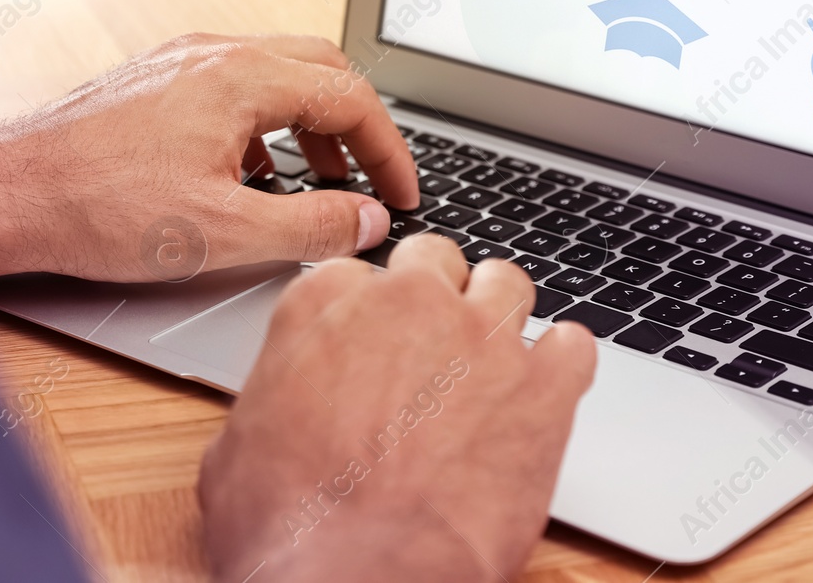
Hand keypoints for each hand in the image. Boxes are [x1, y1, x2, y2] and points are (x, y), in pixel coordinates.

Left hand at [0, 33, 418, 281]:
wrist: (8, 192)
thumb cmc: (100, 209)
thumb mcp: (223, 233)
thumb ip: (310, 226)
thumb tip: (367, 221)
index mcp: (241, 78)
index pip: (351, 95)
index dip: (390, 149)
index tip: (403, 194)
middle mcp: (213, 53)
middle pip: (321, 68)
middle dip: (359, 125)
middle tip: (375, 180)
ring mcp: (181, 61)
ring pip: (276, 74)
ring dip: (313, 124)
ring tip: (322, 182)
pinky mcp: (156, 81)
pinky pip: (235, 87)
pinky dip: (267, 125)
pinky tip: (252, 176)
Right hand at [199, 234, 596, 582]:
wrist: (352, 579)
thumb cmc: (286, 528)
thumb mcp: (238, 446)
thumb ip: (276, 395)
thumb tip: (284, 412)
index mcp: (326, 305)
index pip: (358, 273)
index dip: (370, 312)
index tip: (375, 342)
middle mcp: (407, 303)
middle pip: (435, 260)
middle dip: (435, 296)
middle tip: (432, 349)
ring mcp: (481, 338)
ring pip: (507, 285)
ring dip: (499, 318)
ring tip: (492, 366)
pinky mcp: (542, 389)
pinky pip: (574, 346)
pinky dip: (563, 366)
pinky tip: (544, 397)